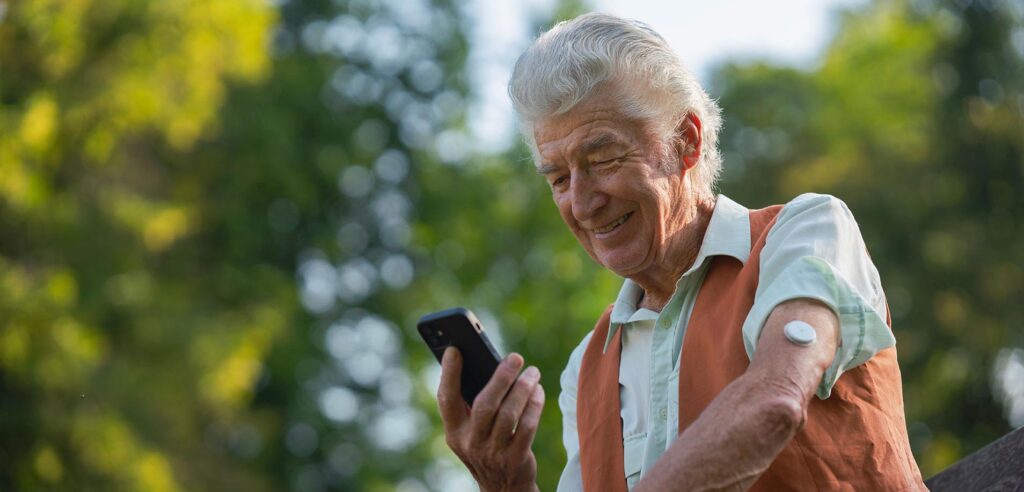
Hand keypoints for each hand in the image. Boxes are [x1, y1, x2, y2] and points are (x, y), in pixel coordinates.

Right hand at [437, 347, 544, 491]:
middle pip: (485, 405)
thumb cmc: (487, 445)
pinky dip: (534, 406)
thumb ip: (473, 403)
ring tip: (532, 373)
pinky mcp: (515, 459)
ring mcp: (492, 453)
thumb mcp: (471, 430)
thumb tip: (488, 365)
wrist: (503, 487)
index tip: (455, 349)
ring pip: (509, 415)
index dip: (449, 374)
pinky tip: (538, 392)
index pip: (447, 399)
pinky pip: (527, 427)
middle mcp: (470, 443)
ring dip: (523, 389)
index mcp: (454, 431)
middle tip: (515, 357)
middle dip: (501, 378)